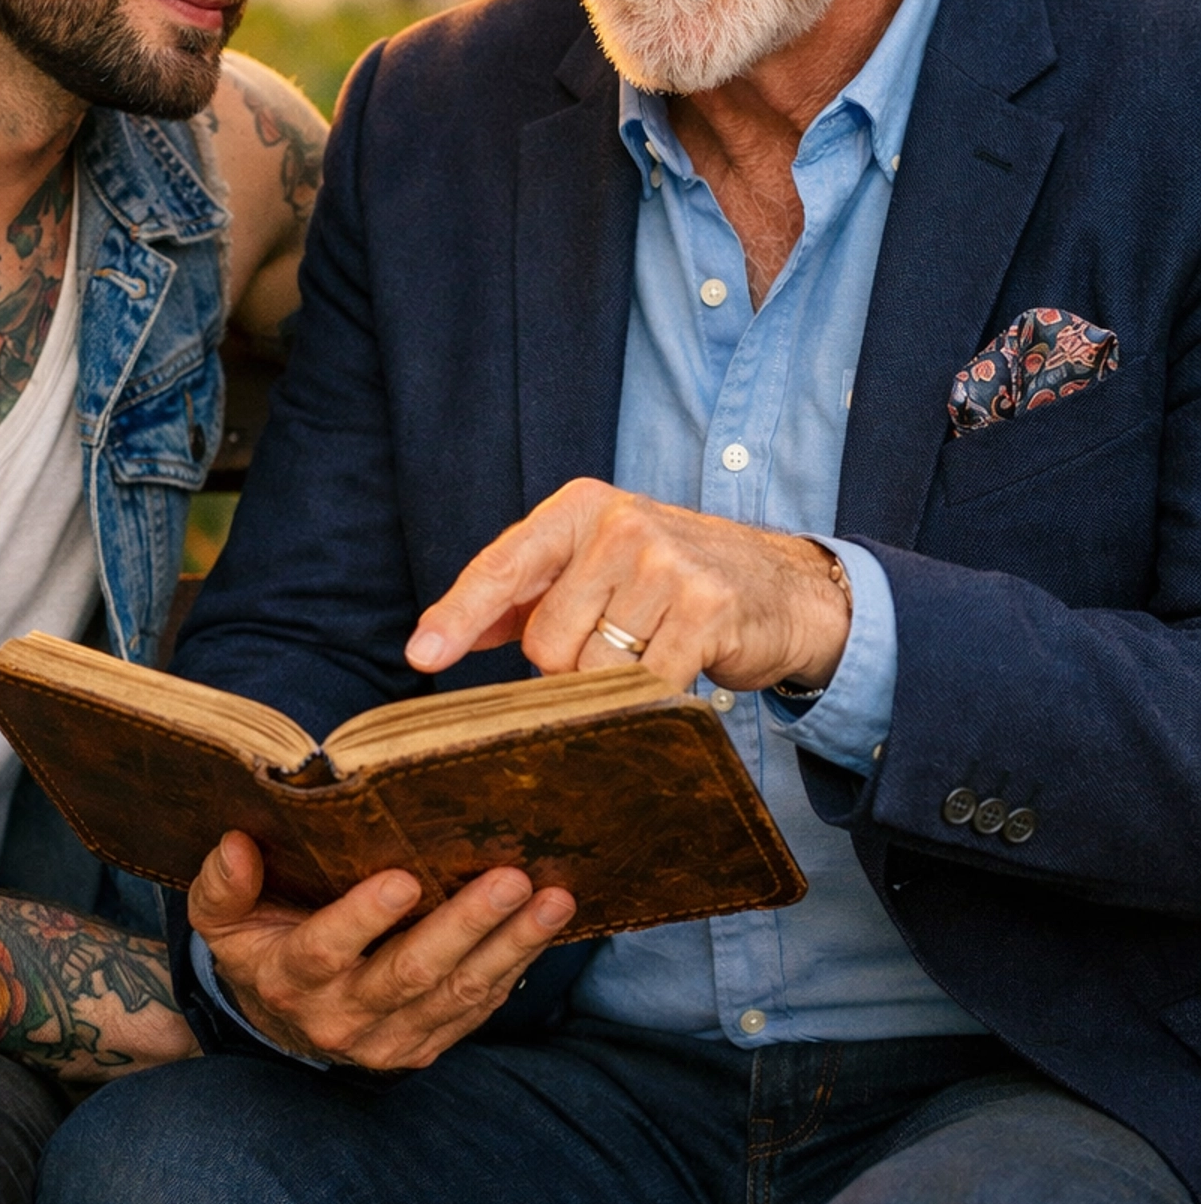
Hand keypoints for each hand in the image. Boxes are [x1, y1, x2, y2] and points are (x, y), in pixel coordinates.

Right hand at [188, 831, 575, 1068]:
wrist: (280, 1020)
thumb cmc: (259, 941)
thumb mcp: (223, 917)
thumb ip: (223, 884)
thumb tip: (237, 844)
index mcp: (287, 978)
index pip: (325, 951)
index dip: (363, 918)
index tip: (405, 876)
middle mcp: (339, 1017)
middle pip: (408, 974)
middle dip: (464, 925)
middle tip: (510, 878)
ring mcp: (386, 1039)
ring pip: (455, 995)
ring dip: (509, 946)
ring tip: (552, 900)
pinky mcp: (424, 1046)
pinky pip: (474, 1010)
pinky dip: (512, 969)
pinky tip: (543, 929)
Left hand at [405, 479, 849, 693]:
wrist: (781, 586)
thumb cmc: (670, 580)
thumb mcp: (593, 566)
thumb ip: (520, 598)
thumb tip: (439, 637)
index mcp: (582, 508)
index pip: (503, 566)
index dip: (458, 615)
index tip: (421, 655)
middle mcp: (620, 526)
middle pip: (546, 642)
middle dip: (570, 663)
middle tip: (618, 639)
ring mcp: (666, 565)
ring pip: (593, 672)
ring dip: (615, 683)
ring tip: (652, 647)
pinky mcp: (707, 608)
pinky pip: (646, 688)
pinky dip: (656, 695)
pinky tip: (680, 664)